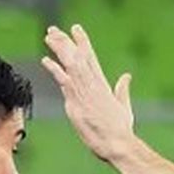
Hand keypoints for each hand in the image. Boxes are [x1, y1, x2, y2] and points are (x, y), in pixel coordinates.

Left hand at [42, 24, 136, 162]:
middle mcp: (93, 85)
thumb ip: (123, 89)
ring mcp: (84, 93)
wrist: (118, 144)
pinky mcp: (76, 103)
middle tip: (53, 29)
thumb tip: (126, 76)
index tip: (75, 29)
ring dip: (59, 49)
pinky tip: (46, 60)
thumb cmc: (121, 130)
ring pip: (70, 65)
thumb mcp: (124, 106)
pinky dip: (55, 70)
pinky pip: (64, 82)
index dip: (82, 42)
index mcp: (103, 85)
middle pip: (78, 57)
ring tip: (49, 36)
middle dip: (65, 41)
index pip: (91, 58)